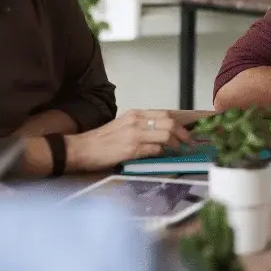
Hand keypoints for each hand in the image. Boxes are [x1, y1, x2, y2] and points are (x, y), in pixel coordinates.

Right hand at [67, 109, 192, 171]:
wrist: (80, 149)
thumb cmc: (101, 140)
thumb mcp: (123, 125)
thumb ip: (141, 126)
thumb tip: (161, 133)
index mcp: (135, 114)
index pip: (165, 114)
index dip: (180, 124)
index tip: (187, 132)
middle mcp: (137, 121)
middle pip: (170, 123)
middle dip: (184, 134)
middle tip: (190, 144)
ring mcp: (134, 135)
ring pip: (166, 135)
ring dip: (176, 145)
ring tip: (179, 151)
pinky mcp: (131, 149)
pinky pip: (155, 150)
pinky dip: (162, 153)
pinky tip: (163, 157)